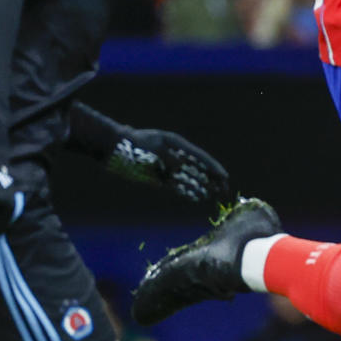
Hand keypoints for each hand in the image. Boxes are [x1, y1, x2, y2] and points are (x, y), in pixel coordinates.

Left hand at [107, 128, 231, 203]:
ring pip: (190, 179)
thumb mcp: (153, 147)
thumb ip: (168, 157)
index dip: (213, 167)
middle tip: (225, 190)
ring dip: (203, 187)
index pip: (200, 157)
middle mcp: (175, 156)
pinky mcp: (159, 177)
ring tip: (215, 196)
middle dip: (212, 179)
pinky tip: (197, 197)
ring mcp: (167, 167)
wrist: (115, 148)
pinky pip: (177, 186)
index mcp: (177, 144)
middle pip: (198, 168)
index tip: (224, 176)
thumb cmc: (134, 143)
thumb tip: (180, 167)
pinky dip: (187, 192)